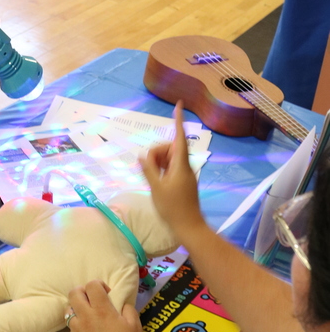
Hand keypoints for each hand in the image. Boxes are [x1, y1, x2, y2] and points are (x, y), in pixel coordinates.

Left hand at [67, 281, 143, 331]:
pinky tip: (85, 329)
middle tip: (92, 298)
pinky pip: (70, 325)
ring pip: (68, 309)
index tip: (106, 293)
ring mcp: (77, 328)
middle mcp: (86, 316)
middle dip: (83, 291)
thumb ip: (128, 309)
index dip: (99, 284)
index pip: (92, 285)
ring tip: (87, 314)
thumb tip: (121, 303)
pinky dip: (76, 323)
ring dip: (77, 307)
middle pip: (74, 293)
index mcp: (101, 309)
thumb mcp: (135, 326)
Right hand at [139, 102, 205, 243]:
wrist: (189, 227)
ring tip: (152, 179)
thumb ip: (149, 169)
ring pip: (168, 157)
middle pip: (169, 147)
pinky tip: (156, 181)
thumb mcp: (156, 188)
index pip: (179, 137)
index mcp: (181, 164)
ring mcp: (184, 173)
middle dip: (156, 152)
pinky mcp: (182, 181)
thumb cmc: (173, 208)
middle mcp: (185, 165)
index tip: (179, 104)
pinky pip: (170, 167)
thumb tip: (142, 155)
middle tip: (148, 169)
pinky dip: (161, 169)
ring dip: (157, 162)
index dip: (178, 120)